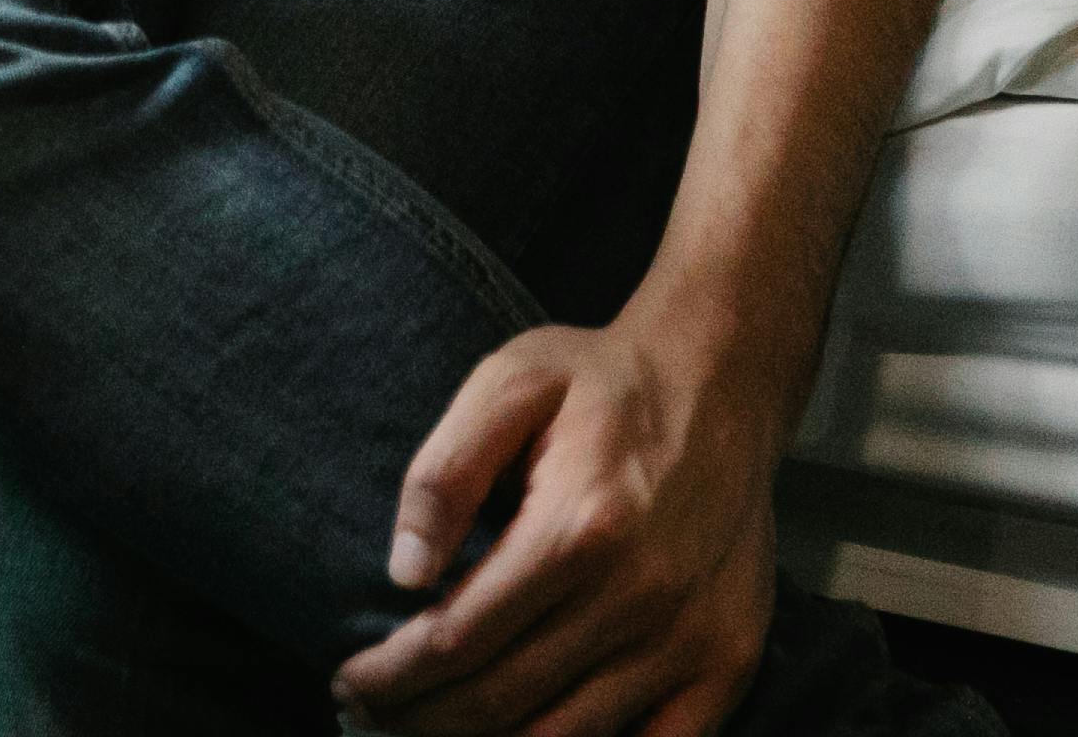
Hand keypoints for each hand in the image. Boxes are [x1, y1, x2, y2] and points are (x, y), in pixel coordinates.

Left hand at [331, 316, 785, 736]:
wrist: (725, 377)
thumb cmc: (602, 381)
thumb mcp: (509, 383)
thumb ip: (446, 473)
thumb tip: (405, 571)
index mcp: (580, 524)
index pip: (459, 637)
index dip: (392, 675)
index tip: (348, 683)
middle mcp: (641, 593)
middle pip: (502, 700)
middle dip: (419, 721)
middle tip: (371, 717)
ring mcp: (693, 637)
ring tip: (430, 733)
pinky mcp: (729, 660)